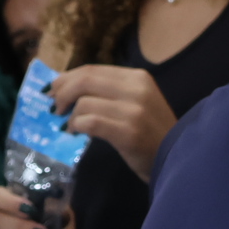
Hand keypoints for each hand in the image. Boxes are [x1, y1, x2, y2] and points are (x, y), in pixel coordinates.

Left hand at [51, 65, 175, 180]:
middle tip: (54, 108)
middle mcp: (137, 88)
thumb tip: (65, 87)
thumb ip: (107, 92)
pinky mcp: (129, 132)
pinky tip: (75, 133)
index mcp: (137, 77)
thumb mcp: (135, 102)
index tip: (52, 90)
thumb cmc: (151, 133)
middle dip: (61, 92)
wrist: (177, 159)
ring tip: (69, 126)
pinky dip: (76, 126)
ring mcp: (134, 110)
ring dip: (70, 116)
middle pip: (85, 80)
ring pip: (84, 102)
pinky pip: (90, 122)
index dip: (66, 78)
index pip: (92, 69)